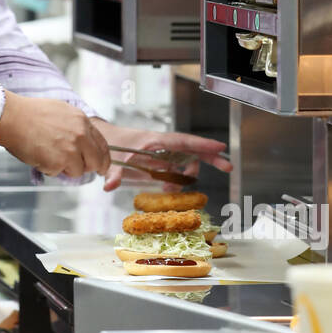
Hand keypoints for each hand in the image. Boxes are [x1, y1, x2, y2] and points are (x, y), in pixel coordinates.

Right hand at [0, 92, 110, 178]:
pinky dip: (49, 169)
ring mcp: (71, 149)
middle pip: (97, 162)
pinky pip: (59, 173)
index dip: (103, 158)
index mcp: (82, 121)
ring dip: (65, 168)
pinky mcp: (58, 162)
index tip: (101, 165)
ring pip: (78, 171)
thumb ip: (76, 126)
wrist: (12, 117)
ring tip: (49, 154)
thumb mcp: (62, 111)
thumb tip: (83, 140)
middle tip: (75, 167)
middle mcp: (80, 135)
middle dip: (88, 167)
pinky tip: (40, 155)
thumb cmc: (30, 113)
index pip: (103, 145)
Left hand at [89, 121, 231, 193]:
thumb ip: (112, 173)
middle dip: (211, 156)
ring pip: (185, 162)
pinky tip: (167, 190)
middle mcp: (163, 146)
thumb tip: (109, 186)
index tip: (220, 147)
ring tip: (170, 191)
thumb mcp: (111, 160)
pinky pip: (176, 171)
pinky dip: (177, 181)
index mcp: (155, 141)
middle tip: (228, 167)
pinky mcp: (160, 162)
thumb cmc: (111, 144)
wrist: (103, 142)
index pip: (183, 141)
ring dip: (186, 177)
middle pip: (193, 149)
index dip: (202, 144)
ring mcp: (163, 154)